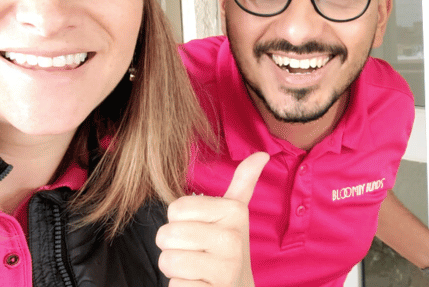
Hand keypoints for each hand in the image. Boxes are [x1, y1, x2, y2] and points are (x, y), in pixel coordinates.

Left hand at [156, 152, 268, 286]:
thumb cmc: (226, 249)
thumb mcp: (236, 215)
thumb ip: (244, 182)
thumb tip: (262, 154)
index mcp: (235, 212)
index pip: (176, 208)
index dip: (180, 222)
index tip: (201, 230)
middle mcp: (233, 238)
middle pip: (167, 234)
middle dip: (174, 247)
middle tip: (197, 253)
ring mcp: (225, 268)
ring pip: (167, 260)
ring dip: (175, 269)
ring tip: (197, 269)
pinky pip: (174, 285)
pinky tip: (199, 284)